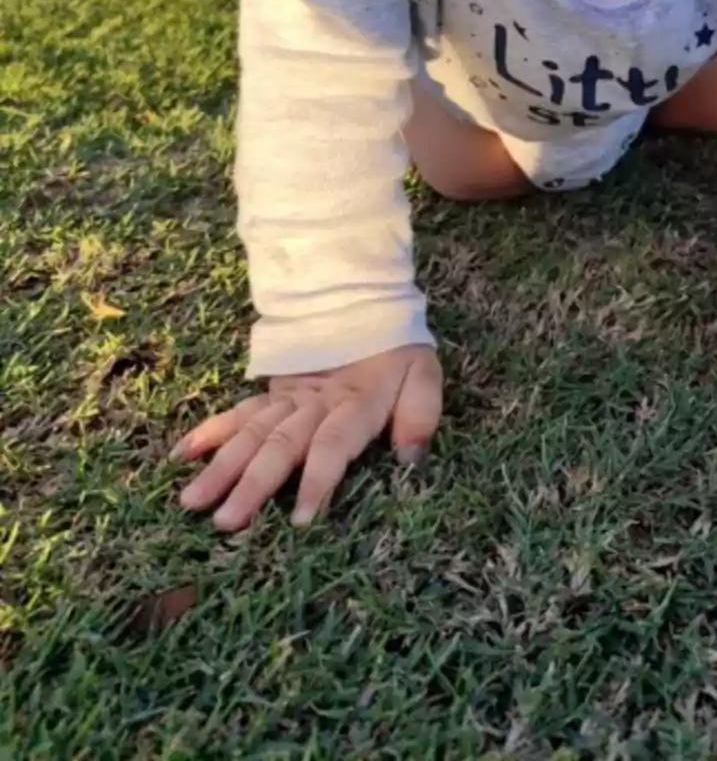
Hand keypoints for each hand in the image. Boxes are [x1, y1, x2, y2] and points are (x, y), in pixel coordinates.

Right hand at [169, 344, 442, 529]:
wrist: (366, 304)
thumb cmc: (398, 353)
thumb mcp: (424, 375)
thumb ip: (420, 414)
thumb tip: (409, 460)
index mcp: (355, 403)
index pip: (332, 443)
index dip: (318, 480)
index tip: (300, 521)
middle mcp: (315, 404)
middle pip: (280, 444)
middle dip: (252, 484)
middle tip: (225, 523)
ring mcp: (289, 399)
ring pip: (251, 433)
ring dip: (221, 466)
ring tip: (191, 501)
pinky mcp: (272, 394)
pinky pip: (238, 413)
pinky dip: (208, 431)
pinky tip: (179, 455)